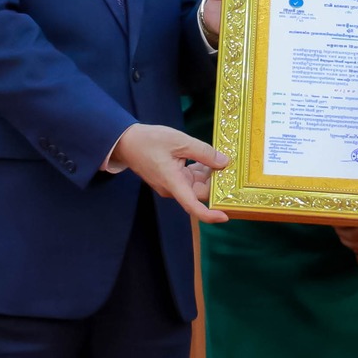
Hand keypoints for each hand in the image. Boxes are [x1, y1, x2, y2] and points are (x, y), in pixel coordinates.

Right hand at [111, 123, 229, 223]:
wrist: (127, 141)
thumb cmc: (149, 141)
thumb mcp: (179, 141)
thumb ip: (203, 152)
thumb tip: (224, 162)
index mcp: (173, 182)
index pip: (192, 206)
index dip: (209, 215)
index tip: (225, 217)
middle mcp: (173, 189)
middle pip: (200, 192)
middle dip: (215, 182)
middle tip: (230, 166)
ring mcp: (172, 185)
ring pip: (196, 185)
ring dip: (208, 174)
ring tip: (219, 157)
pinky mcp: (172, 179)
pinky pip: (190, 179)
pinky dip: (200, 170)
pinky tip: (207, 158)